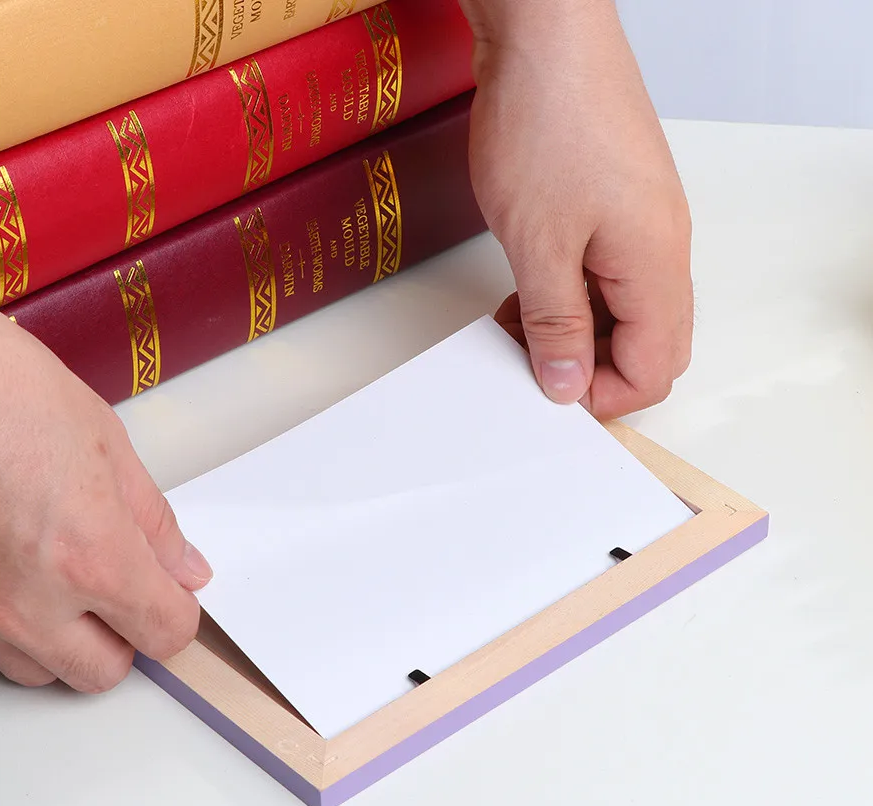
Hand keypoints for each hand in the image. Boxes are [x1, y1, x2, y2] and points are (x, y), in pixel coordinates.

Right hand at [0, 235, 209, 690]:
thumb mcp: (106, 442)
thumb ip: (153, 522)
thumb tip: (182, 567)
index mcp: (91, 558)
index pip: (165, 633)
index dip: (178, 612)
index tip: (174, 592)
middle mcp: (30, 601)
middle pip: (104, 673)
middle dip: (127, 637)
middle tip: (126, 587)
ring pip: (41, 671)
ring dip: (68, 641)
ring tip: (67, 577)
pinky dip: (15, 622)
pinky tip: (16, 563)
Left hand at [460, 0, 693, 417]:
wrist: (546, 34)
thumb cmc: (547, 122)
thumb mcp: (538, 246)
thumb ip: (555, 324)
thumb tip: (568, 383)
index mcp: (657, 266)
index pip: (654, 369)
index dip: (604, 397)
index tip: (550, 396)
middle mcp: (661, 249)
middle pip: (648, 344)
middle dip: (591, 368)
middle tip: (532, 364)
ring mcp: (642, 225)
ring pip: (622, 311)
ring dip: (574, 331)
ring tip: (516, 326)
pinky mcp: (617, 205)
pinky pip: (604, 274)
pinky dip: (568, 295)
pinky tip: (526, 292)